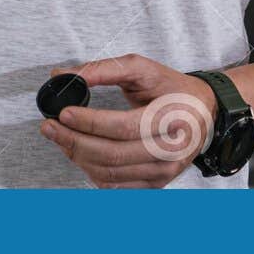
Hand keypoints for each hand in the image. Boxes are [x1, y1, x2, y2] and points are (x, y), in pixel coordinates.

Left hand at [38, 53, 219, 188]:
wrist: (203, 111)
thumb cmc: (171, 87)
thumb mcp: (142, 68)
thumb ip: (104, 69)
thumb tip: (63, 75)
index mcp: (171, 118)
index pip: (124, 127)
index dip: (90, 123)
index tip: (63, 113)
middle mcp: (171, 151)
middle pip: (114, 155)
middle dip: (75, 142)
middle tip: (50, 127)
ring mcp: (165, 172)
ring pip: (111, 174)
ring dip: (79, 157)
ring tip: (60, 138)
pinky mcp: (156, 183)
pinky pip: (116, 185)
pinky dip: (92, 171)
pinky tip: (81, 153)